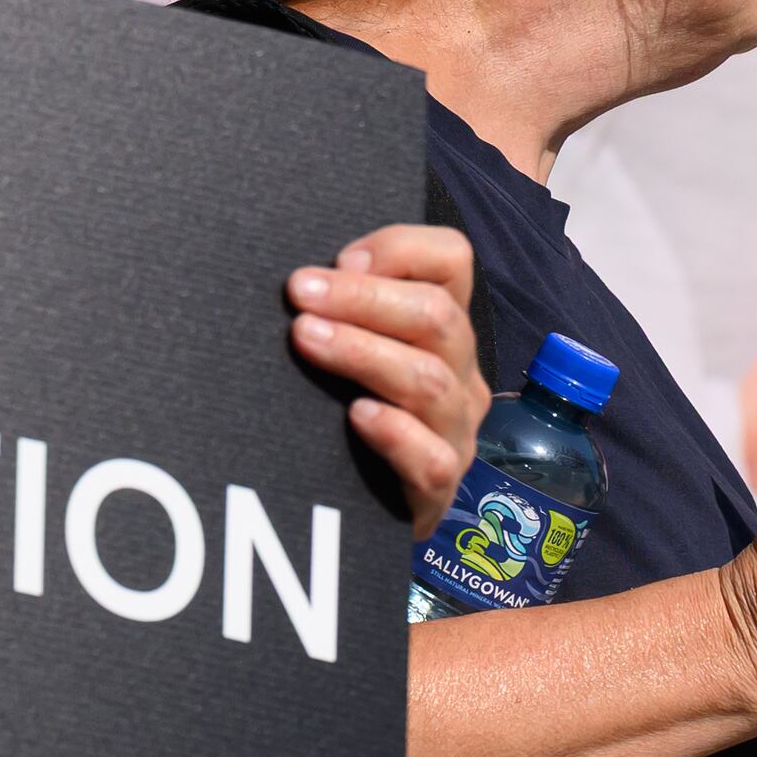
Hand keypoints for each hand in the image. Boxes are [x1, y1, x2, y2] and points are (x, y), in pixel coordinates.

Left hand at [290, 224, 486, 535]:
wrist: (358, 507)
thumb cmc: (340, 412)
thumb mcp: (348, 348)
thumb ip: (338, 309)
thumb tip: (298, 279)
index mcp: (441, 326)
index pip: (452, 260)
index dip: (400, 249)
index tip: (341, 260)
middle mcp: (459, 371)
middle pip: (437, 316)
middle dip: (363, 299)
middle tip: (300, 293)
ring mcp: (455, 430)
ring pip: (429, 380)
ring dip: (364, 352)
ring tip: (306, 339)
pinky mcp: (440, 486)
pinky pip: (431, 458)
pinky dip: (395, 432)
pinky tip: (356, 416)